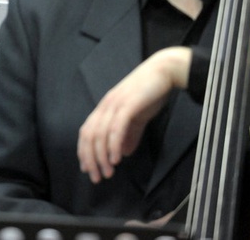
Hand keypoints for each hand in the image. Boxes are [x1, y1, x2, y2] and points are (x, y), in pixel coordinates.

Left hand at [77, 47, 191, 183]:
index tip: (88, 169)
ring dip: (102, 156)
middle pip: (89, 136)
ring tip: (108, 172)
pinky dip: (114, 144)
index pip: (86, 131)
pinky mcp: (128, 105)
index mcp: (105, 107)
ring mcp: (115, 104)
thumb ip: (130, 134)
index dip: (84, 151)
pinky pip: (116, 128)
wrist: (164, 71)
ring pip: (100, 134)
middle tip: (97, 178)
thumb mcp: (138, 116)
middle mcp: (105, 106)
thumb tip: (123, 153)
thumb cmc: (151, 92)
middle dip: (91, 159)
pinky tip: (117, 159)